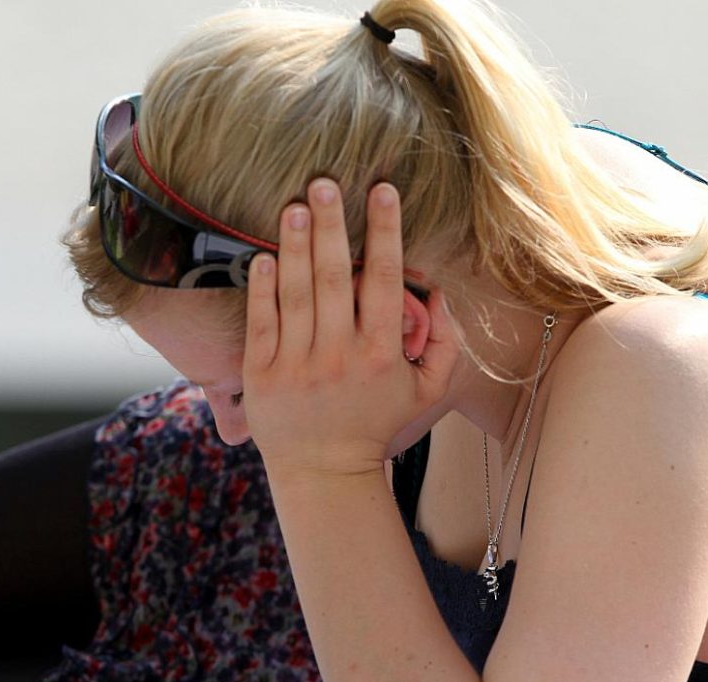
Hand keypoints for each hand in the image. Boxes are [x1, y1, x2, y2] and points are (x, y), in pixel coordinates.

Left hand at [242, 179, 457, 478]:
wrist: (324, 473)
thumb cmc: (375, 424)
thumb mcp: (425, 392)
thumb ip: (444, 345)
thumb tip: (441, 292)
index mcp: (382, 355)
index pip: (387, 282)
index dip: (387, 232)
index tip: (383, 190)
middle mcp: (341, 356)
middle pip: (337, 278)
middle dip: (333, 226)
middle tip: (325, 182)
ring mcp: (299, 366)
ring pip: (298, 294)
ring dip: (297, 246)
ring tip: (294, 206)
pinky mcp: (263, 377)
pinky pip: (263, 324)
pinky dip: (263, 289)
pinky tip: (264, 256)